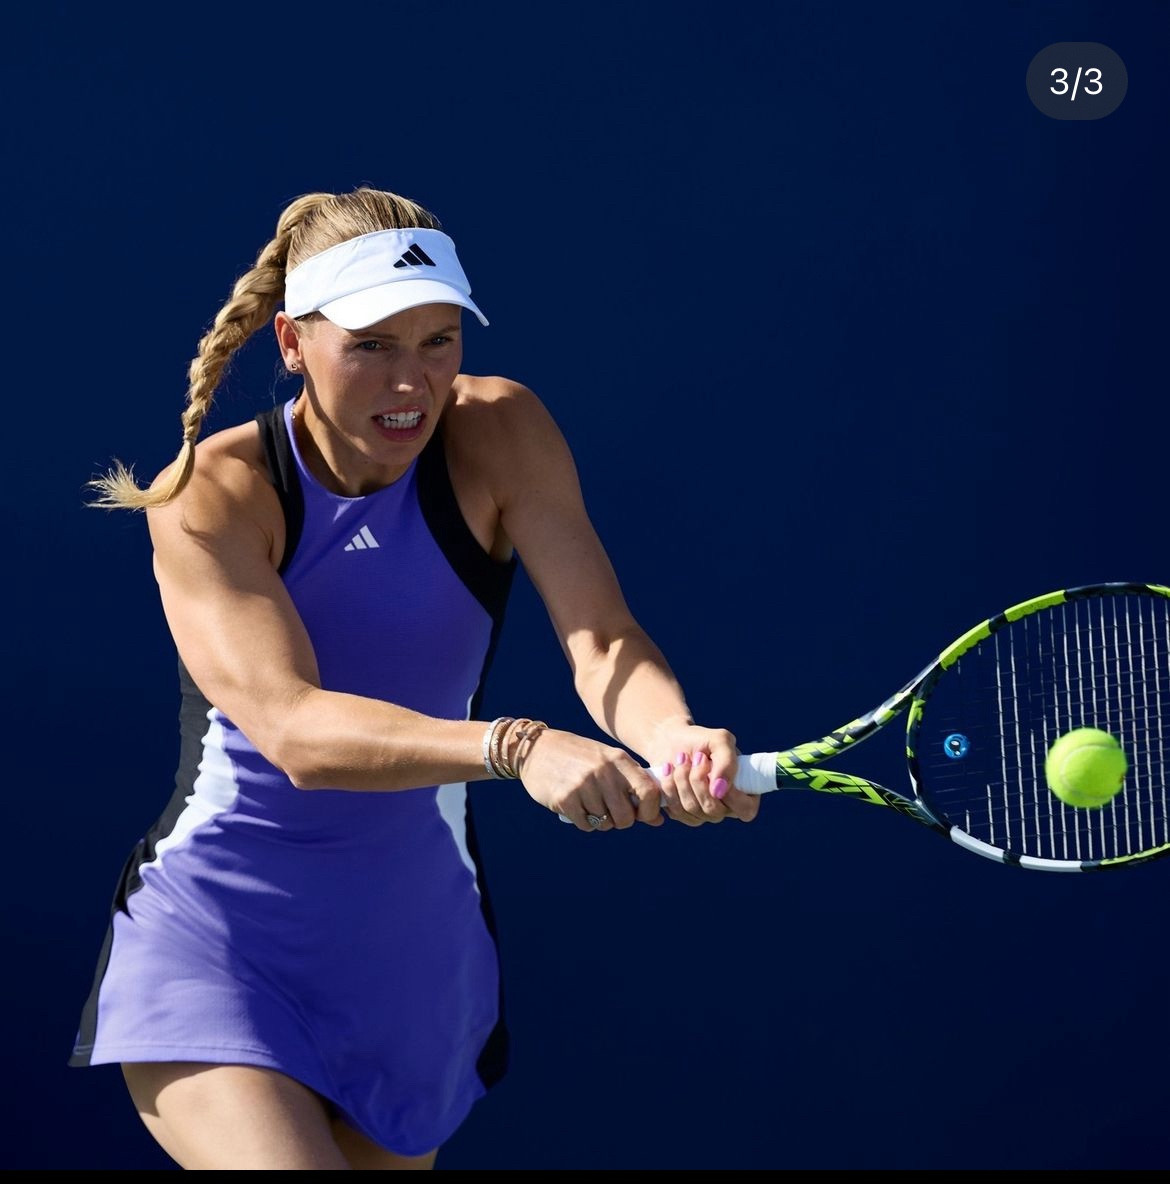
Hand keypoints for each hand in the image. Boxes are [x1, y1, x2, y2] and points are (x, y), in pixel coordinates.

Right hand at [518, 728, 664, 831]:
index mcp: (619, 759)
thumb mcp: (608, 762)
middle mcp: (603, 771)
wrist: (537, 749)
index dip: (650, 811)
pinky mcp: (565, 798)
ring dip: (600, 820)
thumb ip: (634, 786)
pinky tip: (577, 806)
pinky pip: (586, 825)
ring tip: (590, 804)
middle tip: (611, 812)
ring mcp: (583, 785)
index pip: (649, 792)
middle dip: (621, 821)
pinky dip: (584, 821)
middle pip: (627, 817)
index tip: (643, 815)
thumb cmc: (580, 758)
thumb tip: (659, 820)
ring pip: (605, 823)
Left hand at [649, 725, 760, 826]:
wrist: (672, 740)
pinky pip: (676, 811)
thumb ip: (728, 762)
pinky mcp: (684, 814)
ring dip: (682, 779)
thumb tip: (719, 791)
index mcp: (744, 791)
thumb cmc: (701, 740)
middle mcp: (726, 807)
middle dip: (698, 780)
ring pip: (692, 809)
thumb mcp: (720, 740)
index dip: (730, 794)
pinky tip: (669, 769)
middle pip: (713, 810)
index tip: (712, 765)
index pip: (746, 809)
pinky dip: (670, 786)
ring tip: (680, 758)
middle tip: (695, 756)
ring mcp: (704, 814)